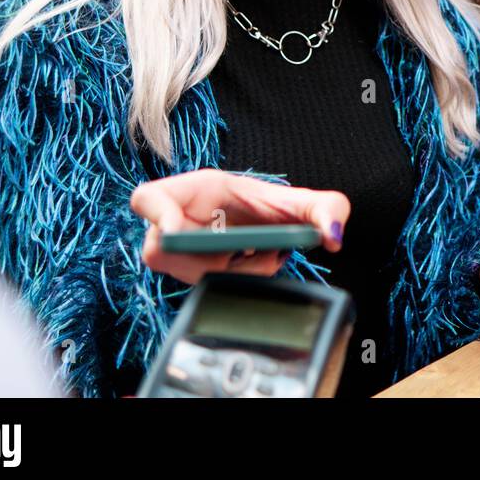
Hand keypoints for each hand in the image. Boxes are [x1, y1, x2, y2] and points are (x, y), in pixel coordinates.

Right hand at [130, 168, 349, 284]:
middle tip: (249, 251)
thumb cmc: (275, 208)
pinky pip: (205, 288)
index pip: (147, 199)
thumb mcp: (303, 202)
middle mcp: (178, 222)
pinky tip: (250, 266)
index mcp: (193, 191)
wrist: (271, 231)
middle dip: (214, 259)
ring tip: (257, 255)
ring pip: (191, 275)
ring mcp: (180, 253)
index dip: (155, 215)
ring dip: (232, 272)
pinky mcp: (189, 275)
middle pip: (167, 252)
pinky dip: (235, 280)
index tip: (177, 232)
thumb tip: (332, 236)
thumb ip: (327, 208)